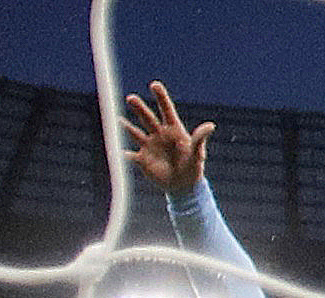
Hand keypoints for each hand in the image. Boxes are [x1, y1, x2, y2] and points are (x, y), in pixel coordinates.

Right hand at [122, 80, 214, 195]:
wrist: (183, 187)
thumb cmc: (193, 168)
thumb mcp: (197, 154)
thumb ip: (199, 139)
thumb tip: (211, 125)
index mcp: (173, 129)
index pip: (166, 109)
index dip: (161, 97)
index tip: (154, 85)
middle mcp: (159, 134)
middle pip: (147, 117)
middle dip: (138, 107)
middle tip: (131, 98)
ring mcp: (149, 146)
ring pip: (134, 132)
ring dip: (124, 126)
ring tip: (115, 119)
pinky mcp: (142, 160)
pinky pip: (128, 155)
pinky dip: (120, 153)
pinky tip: (113, 150)